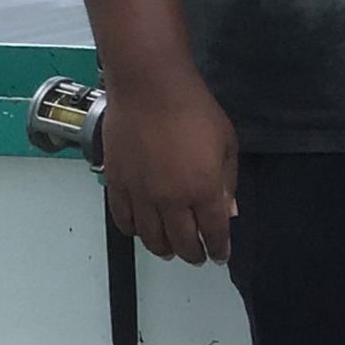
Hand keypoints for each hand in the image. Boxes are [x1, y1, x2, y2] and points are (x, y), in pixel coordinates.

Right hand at [102, 69, 237, 265]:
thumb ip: (227, 181)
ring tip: (170, 251)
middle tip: (198, 256)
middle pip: (182, 242)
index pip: (214, 232)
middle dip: (193, 254)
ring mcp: (141, 193)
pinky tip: (140, 231)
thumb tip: (227, 211)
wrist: (149, 88)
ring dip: (163, 249)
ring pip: (151, 237)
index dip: (219, 248)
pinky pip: (123, 219)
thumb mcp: (226, 144)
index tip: (220, 255)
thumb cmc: (193, 109)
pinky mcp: (117, 183)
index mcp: (203, 189)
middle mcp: (171, 199)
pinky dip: (133, 231)